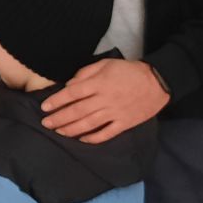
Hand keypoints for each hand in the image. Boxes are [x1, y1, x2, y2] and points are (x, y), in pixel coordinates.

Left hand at [41, 59, 170, 143]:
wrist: (157, 81)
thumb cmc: (129, 71)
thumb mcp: (106, 63)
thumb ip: (86, 73)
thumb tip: (70, 85)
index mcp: (99, 83)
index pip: (72, 93)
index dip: (57, 101)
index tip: (45, 107)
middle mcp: (104, 99)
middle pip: (77, 111)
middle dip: (59, 118)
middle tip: (46, 123)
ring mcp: (115, 113)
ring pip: (88, 124)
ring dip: (70, 129)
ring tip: (58, 131)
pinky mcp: (124, 123)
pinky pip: (106, 134)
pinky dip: (92, 138)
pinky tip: (81, 139)